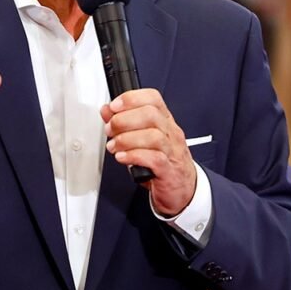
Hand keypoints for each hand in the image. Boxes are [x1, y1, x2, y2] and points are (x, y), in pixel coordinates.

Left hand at [100, 89, 195, 215]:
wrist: (183, 190)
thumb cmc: (163, 163)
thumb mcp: (143, 139)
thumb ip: (124, 123)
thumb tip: (107, 110)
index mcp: (165, 122)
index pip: (153, 99)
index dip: (131, 98)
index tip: (113, 107)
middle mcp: (170, 133)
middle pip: (151, 115)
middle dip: (124, 120)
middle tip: (110, 130)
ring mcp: (172, 151)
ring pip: (153, 136)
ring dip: (126, 139)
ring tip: (114, 146)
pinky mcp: (169, 171)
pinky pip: (154, 158)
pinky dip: (134, 156)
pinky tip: (122, 157)